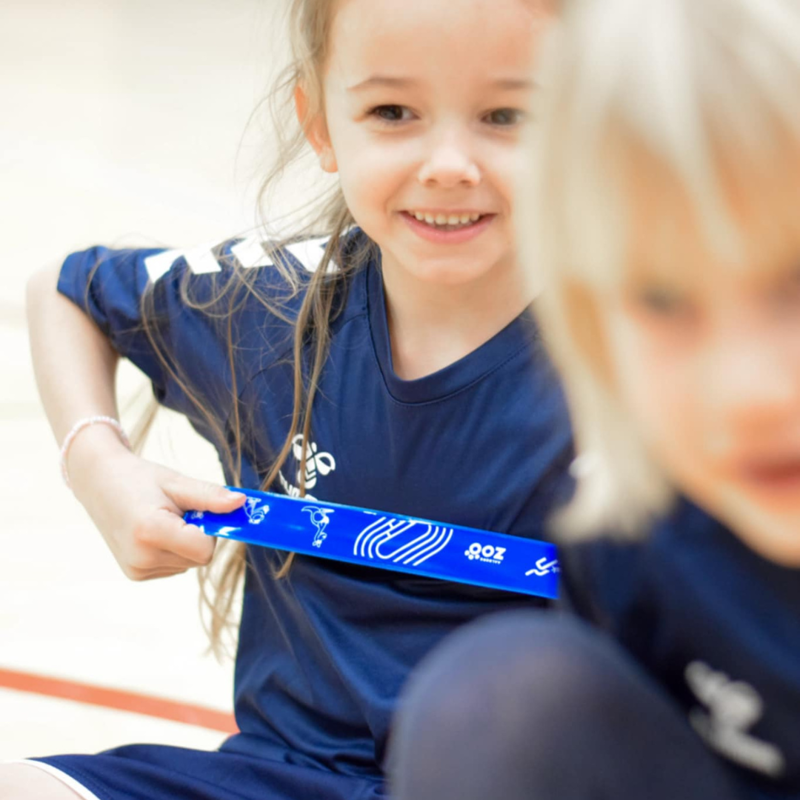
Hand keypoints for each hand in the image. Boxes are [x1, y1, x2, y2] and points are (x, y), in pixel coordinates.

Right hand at [67, 428, 245, 579]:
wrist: (99, 482)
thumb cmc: (140, 478)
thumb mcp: (177, 483)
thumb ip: (210, 497)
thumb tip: (242, 504)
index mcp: (151, 532)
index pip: (206, 550)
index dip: (209, 529)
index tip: (197, 510)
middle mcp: (142, 558)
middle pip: (199, 558)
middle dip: (198, 534)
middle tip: (177, 510)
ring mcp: (136, 570)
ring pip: (188, 563)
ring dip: (185, 543)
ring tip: (161, 519)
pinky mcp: (135, 574)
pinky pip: (174, 566)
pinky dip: (172, 550)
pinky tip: (153, 532)